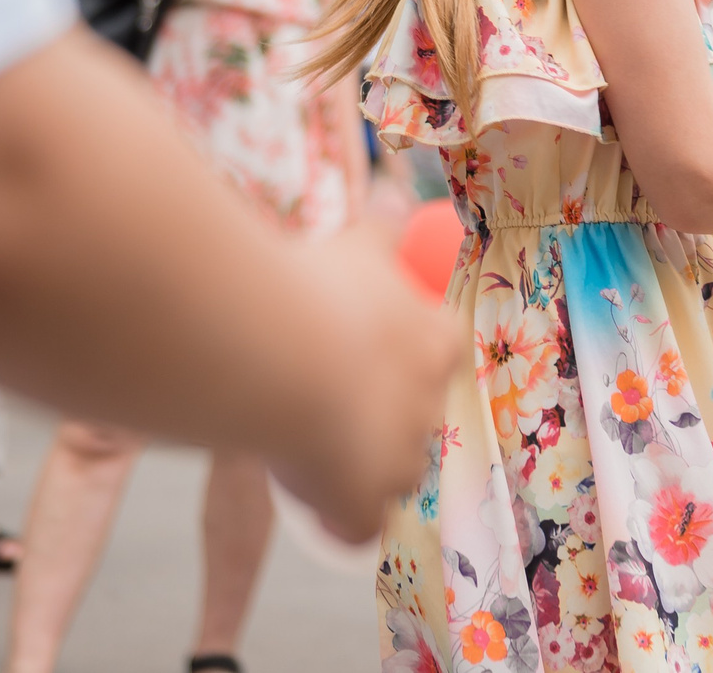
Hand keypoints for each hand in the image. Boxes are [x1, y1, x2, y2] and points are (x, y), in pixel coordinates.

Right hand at [264, 226, 458, 542]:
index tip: (358, 350)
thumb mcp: (354, 243)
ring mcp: (399, 461)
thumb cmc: (315, 288)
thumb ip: (380, 222)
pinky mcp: (363, 504)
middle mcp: (430, 405)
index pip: (437, 356)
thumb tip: (393, 187)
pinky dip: (334, 515)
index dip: (398, 357)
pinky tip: (303, 490)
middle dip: (377, 411)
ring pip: (391, 473)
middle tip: (320, 390)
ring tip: (303, 436)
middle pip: (415, 418)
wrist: (275, 351)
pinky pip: (356, 525)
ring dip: (358, 464)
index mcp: (436, 343)